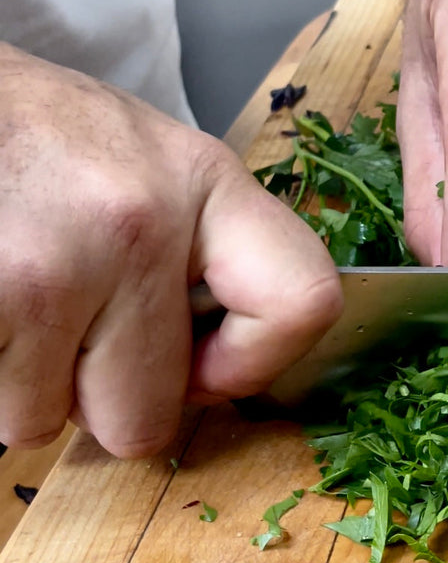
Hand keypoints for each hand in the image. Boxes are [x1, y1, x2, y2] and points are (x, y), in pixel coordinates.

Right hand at [0, 44, 341, 456]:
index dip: (253, 363)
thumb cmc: (43, 139)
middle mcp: (139, 224)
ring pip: (45, 423)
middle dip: (103, 396)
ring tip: (18, 299)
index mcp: (204, 182)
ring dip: (27, 384)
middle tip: (74, 330)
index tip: (205, 362)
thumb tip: (221, 369)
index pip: (303, 304)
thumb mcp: (153, 164)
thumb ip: (206, 255)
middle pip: (148, 418)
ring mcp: (48, 269)